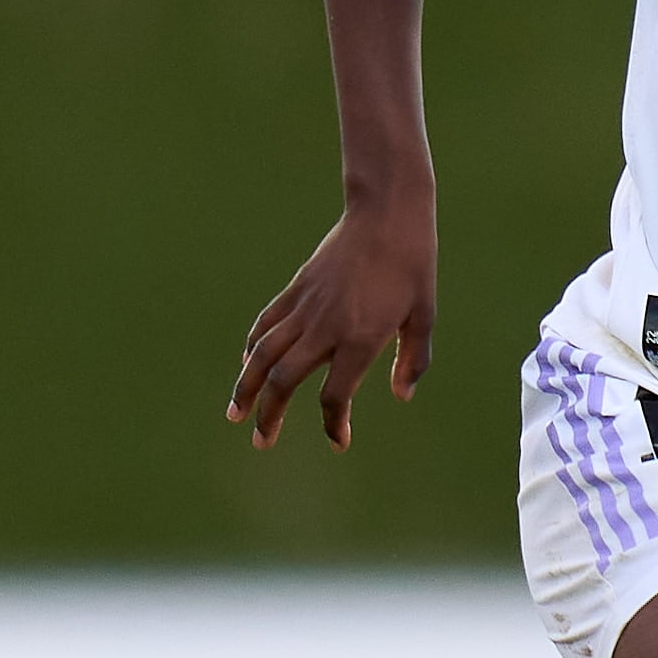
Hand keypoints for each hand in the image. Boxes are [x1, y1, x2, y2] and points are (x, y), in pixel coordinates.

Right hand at [229, 200, 434, 450]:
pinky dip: (252, 346)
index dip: (334, 424)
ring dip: (245, 386)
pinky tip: (246, 363)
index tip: (339, 441)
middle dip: (269, 415)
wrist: (386, 215)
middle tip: (261, 442)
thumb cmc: (412, 266)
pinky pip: (266, 323)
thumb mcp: (424, 316)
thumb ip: (413, 360)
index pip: (334, 396)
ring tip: (233, 413)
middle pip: (284, 381)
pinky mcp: (297, 289)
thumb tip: (401, 395)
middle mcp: (325, 327)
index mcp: (360, 339)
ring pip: (263, 354)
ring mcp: (306, 307)